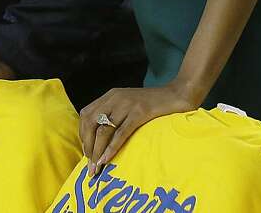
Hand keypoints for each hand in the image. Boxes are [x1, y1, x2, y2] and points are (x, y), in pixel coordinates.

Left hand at [78, 82, 197, 174]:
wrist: (177, 93)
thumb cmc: (154, 103)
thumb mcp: (129, 104)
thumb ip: (116, 113)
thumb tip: (102, 137)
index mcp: (110, 96)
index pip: (86, 114)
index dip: (83, 134)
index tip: (86, 152)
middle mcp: (114, 98)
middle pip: (90, 122)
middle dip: (88, 145)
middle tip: (90, 165)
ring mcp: (126, 105)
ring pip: (104, 129)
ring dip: (97, 150)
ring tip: (96, 167)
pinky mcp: (139, 112)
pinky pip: (121, 132)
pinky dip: (112, 147)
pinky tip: (107, 159)